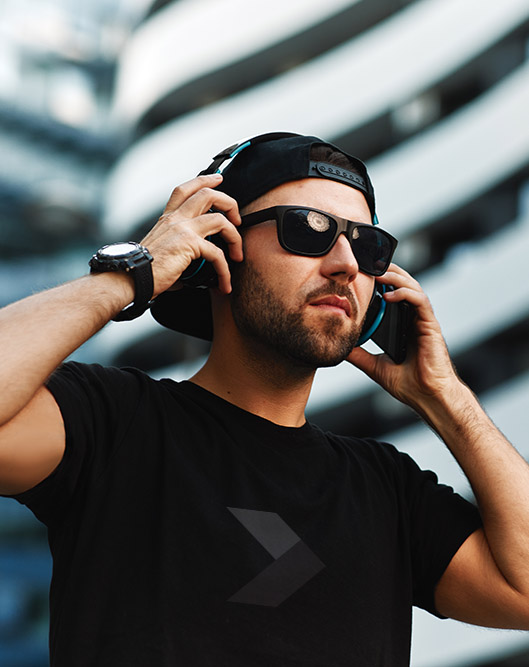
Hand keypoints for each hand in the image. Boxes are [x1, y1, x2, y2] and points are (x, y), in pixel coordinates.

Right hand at [140, 173, 242, 296]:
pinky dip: (225, 270)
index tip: (218, 179)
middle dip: (230, 204)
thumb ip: (178, 250)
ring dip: (235, 237)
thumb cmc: (143, 269)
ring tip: (238, 254)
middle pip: (208, 195)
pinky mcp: (189, 244)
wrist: (131, 278)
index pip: (185, 189)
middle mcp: (175, 219)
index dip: (204, 180)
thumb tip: (190, 268)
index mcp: (168, 219)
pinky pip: (218, 254)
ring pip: (220, 219)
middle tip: (237, 220)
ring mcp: (183, 229)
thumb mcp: (161, 250)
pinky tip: (224, 282)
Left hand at [346, 264, 461, 411]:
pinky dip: (405, 294)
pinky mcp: (431, 325)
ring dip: (395, 277)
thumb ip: (359, 354)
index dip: (379, 281)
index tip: (361, 274)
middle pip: (402, 284)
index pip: (392, 293)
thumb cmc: (409, 383)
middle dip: (387, 271)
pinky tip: (390, 295)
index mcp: (403, 323)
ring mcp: (423, 320)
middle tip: (368, 265)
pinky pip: (420, 301)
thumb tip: (339, 347)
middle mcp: (414, 318)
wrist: (427, 397)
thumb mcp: (375, 366)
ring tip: (377, 273)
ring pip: (412, 286)